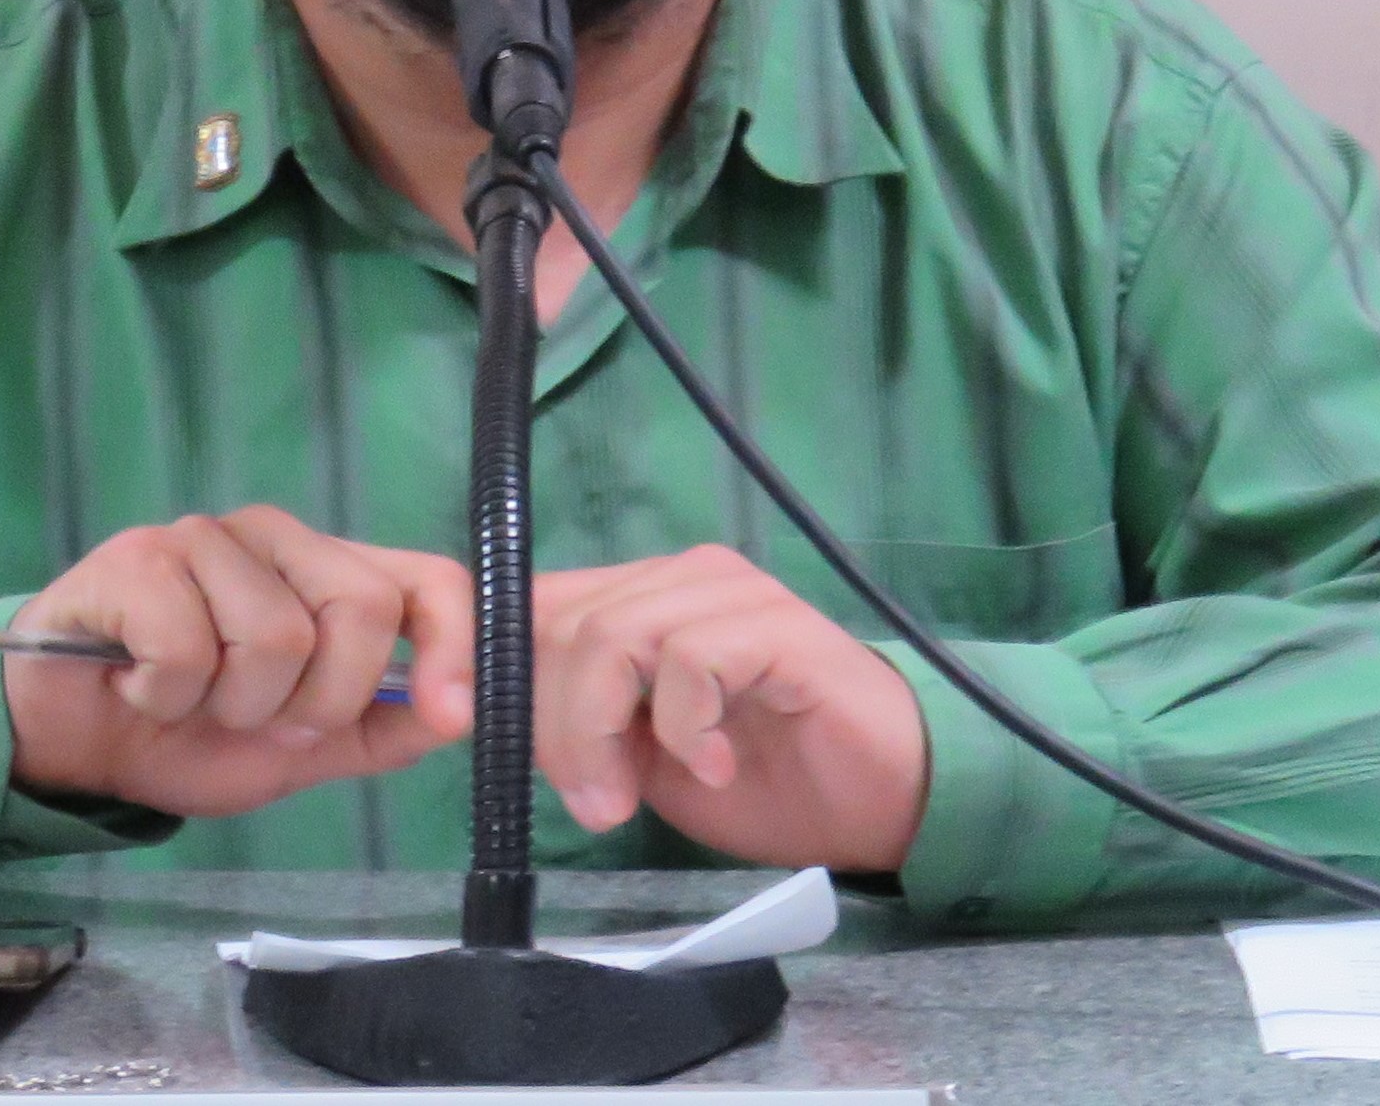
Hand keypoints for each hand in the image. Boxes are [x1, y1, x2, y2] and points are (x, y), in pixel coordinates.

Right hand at [2, 506, 473, 817]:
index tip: (449, 712)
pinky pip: (188, 648)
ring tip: (190, 700)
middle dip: (318, 702)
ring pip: (275, 637)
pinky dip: (164, 698)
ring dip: (232, 707)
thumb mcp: (301, 754)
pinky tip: (138, 687)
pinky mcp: (137, 558)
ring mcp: (206, 538)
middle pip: (361, 607)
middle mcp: (278, 538)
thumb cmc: (187, 735)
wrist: (69, 744)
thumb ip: (379, 730)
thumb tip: (462, 708)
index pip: (430, 578)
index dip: (455, 642)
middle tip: (257, 719)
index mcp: (330, 575)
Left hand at [534, 545, 927, 871]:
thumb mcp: (644, 759)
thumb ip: (581, 724)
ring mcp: (731, 595)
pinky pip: (690, 658)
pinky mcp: (778, 628)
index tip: (519, 765)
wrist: (884, 800)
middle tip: (597, 801)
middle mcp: (680, 578)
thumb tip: (495, 715)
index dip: (503, 682)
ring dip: (604, 732)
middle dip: (555, 727)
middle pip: (561, 624)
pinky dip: (683, 726)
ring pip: (613, 635)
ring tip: (634, 795)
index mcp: (640, 598)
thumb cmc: (767, 779)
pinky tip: (716, 763)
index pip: (533, 606)